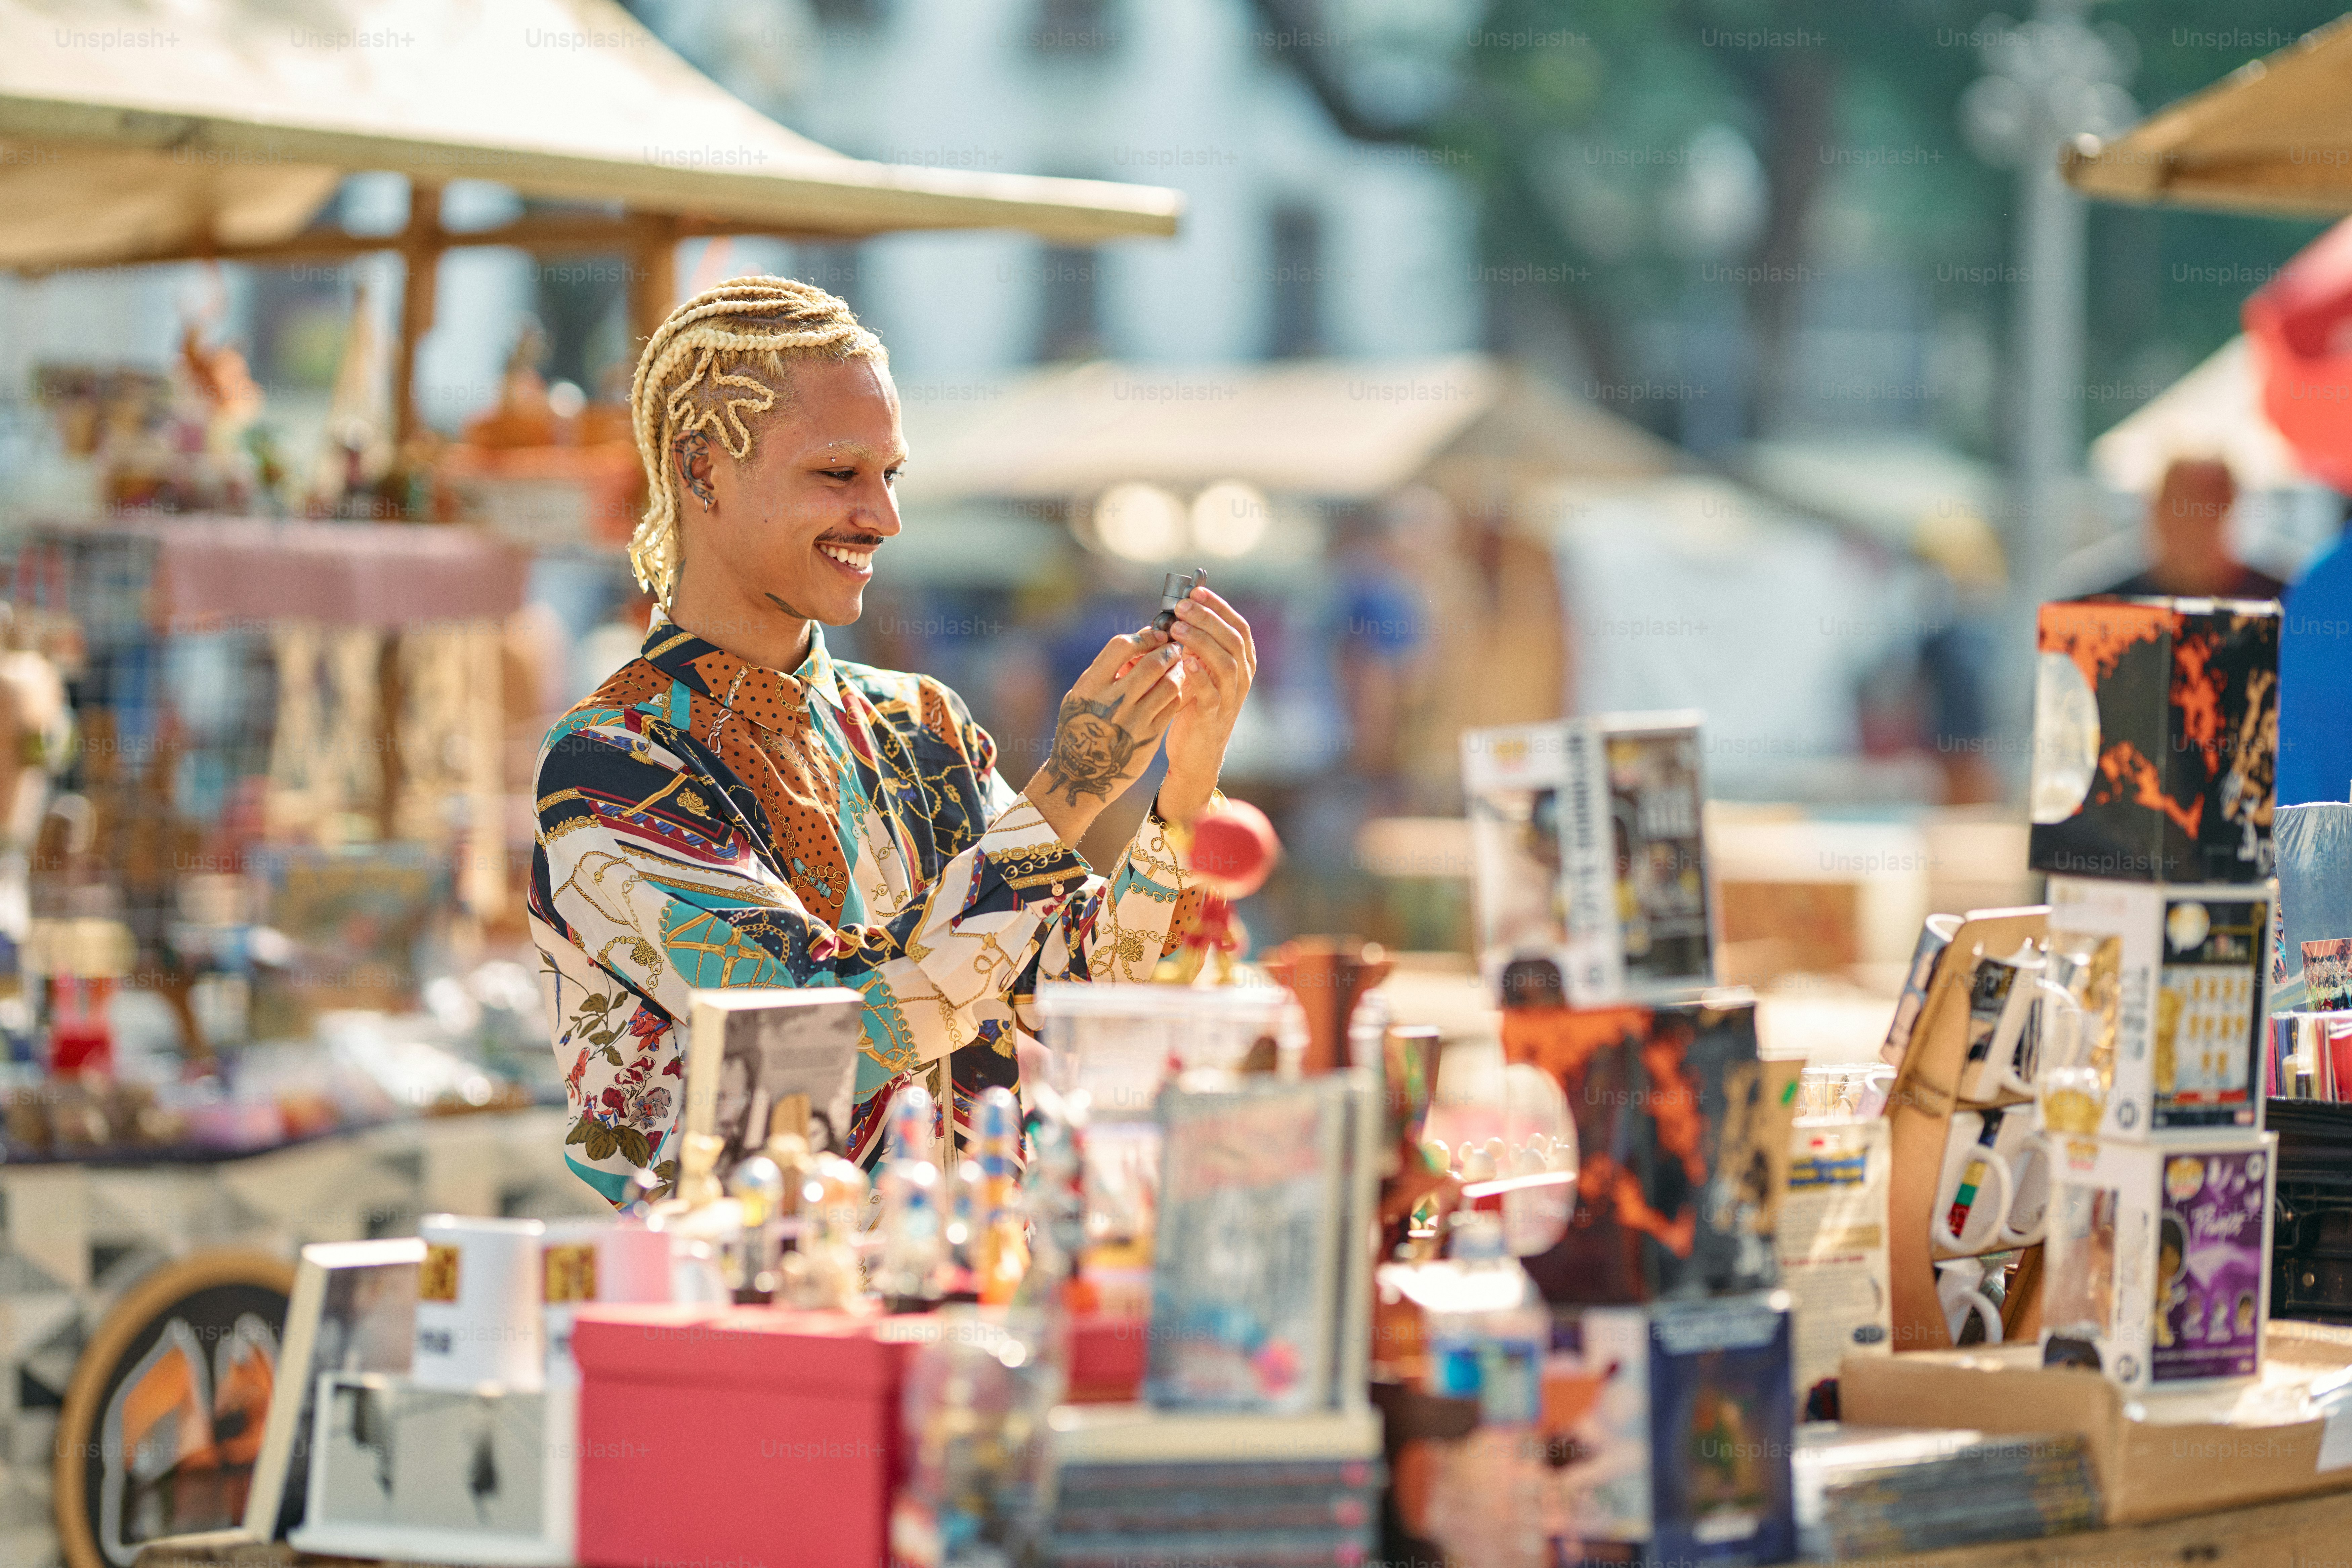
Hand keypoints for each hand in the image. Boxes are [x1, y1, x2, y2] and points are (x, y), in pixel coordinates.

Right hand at [1023, 628, 1183, 845]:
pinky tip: (1176, 689)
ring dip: (1178, 670)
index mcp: (1090, 686)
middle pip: (1152, 663)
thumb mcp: (1079, 698)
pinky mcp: (1149, 737)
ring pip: (1169, 684)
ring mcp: (1133, 720)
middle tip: (1175, 647)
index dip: (1143, 637)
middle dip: (1168, 650)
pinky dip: (1178, 692)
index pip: (1122, 646)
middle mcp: (1113, 702)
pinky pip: (1172, 706)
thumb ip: (1103, 672)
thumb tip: (1135, 643)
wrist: (1078, 777)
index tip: (1155, 636)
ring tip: (1179, 666)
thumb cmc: (1077, 730)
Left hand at [1158, 587, 1255, 822]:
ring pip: (1226, 662)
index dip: (1218, 606)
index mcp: (1242, 662)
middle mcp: (1243, 677)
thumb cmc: (1193, 705)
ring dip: (1201, 641)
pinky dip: (1199, 676)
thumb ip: (1193, 646)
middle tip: (1181, 607)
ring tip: (1176, 629)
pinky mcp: (1214, 717)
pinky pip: (1211, 693)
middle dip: (1207, 618)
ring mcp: (1231, 698)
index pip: (1238, 626)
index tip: (1196, 591)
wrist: (1196, 753)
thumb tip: (1172, 613)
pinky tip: (1184, 662)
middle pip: (1233, 639)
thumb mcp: (1197, 670)